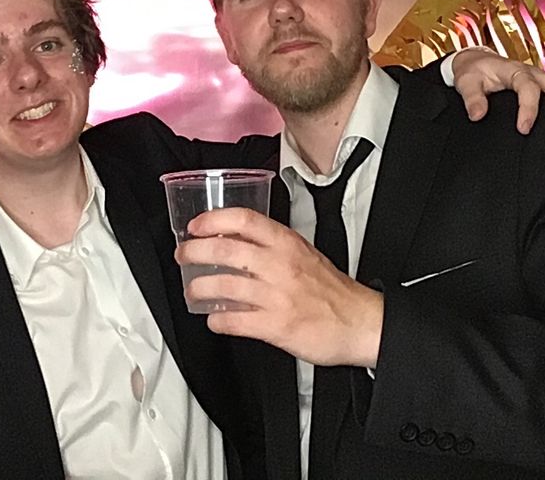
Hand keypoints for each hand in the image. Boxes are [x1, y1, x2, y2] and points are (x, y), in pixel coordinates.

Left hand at [175, 207, 383, 366]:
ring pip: (224, 285)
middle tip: (184, 255)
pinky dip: (218, 320)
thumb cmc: (331, 289)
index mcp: (287, 244)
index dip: (213, 220)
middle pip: (226, 249)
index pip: (244, 219)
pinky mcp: (276, 326)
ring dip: (199, 288)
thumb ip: (272, 245)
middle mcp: (280, 265)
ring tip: (193, 291)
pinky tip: (214, 319)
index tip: (196, 226)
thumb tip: (234, 238)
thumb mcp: (304, 253)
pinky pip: (235, 321)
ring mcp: (277, 296)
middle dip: (195, 251)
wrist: (360, 322)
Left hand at [452, 49, 544, 134]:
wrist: (476, 61)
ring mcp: (543, 77)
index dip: (528, 109)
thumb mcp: (465, 83)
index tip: (524, 130)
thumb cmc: (472, 72)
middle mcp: (533, 72)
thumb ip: (471, 98)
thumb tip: (477, 116)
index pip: (527, 87)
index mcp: (514, 71)